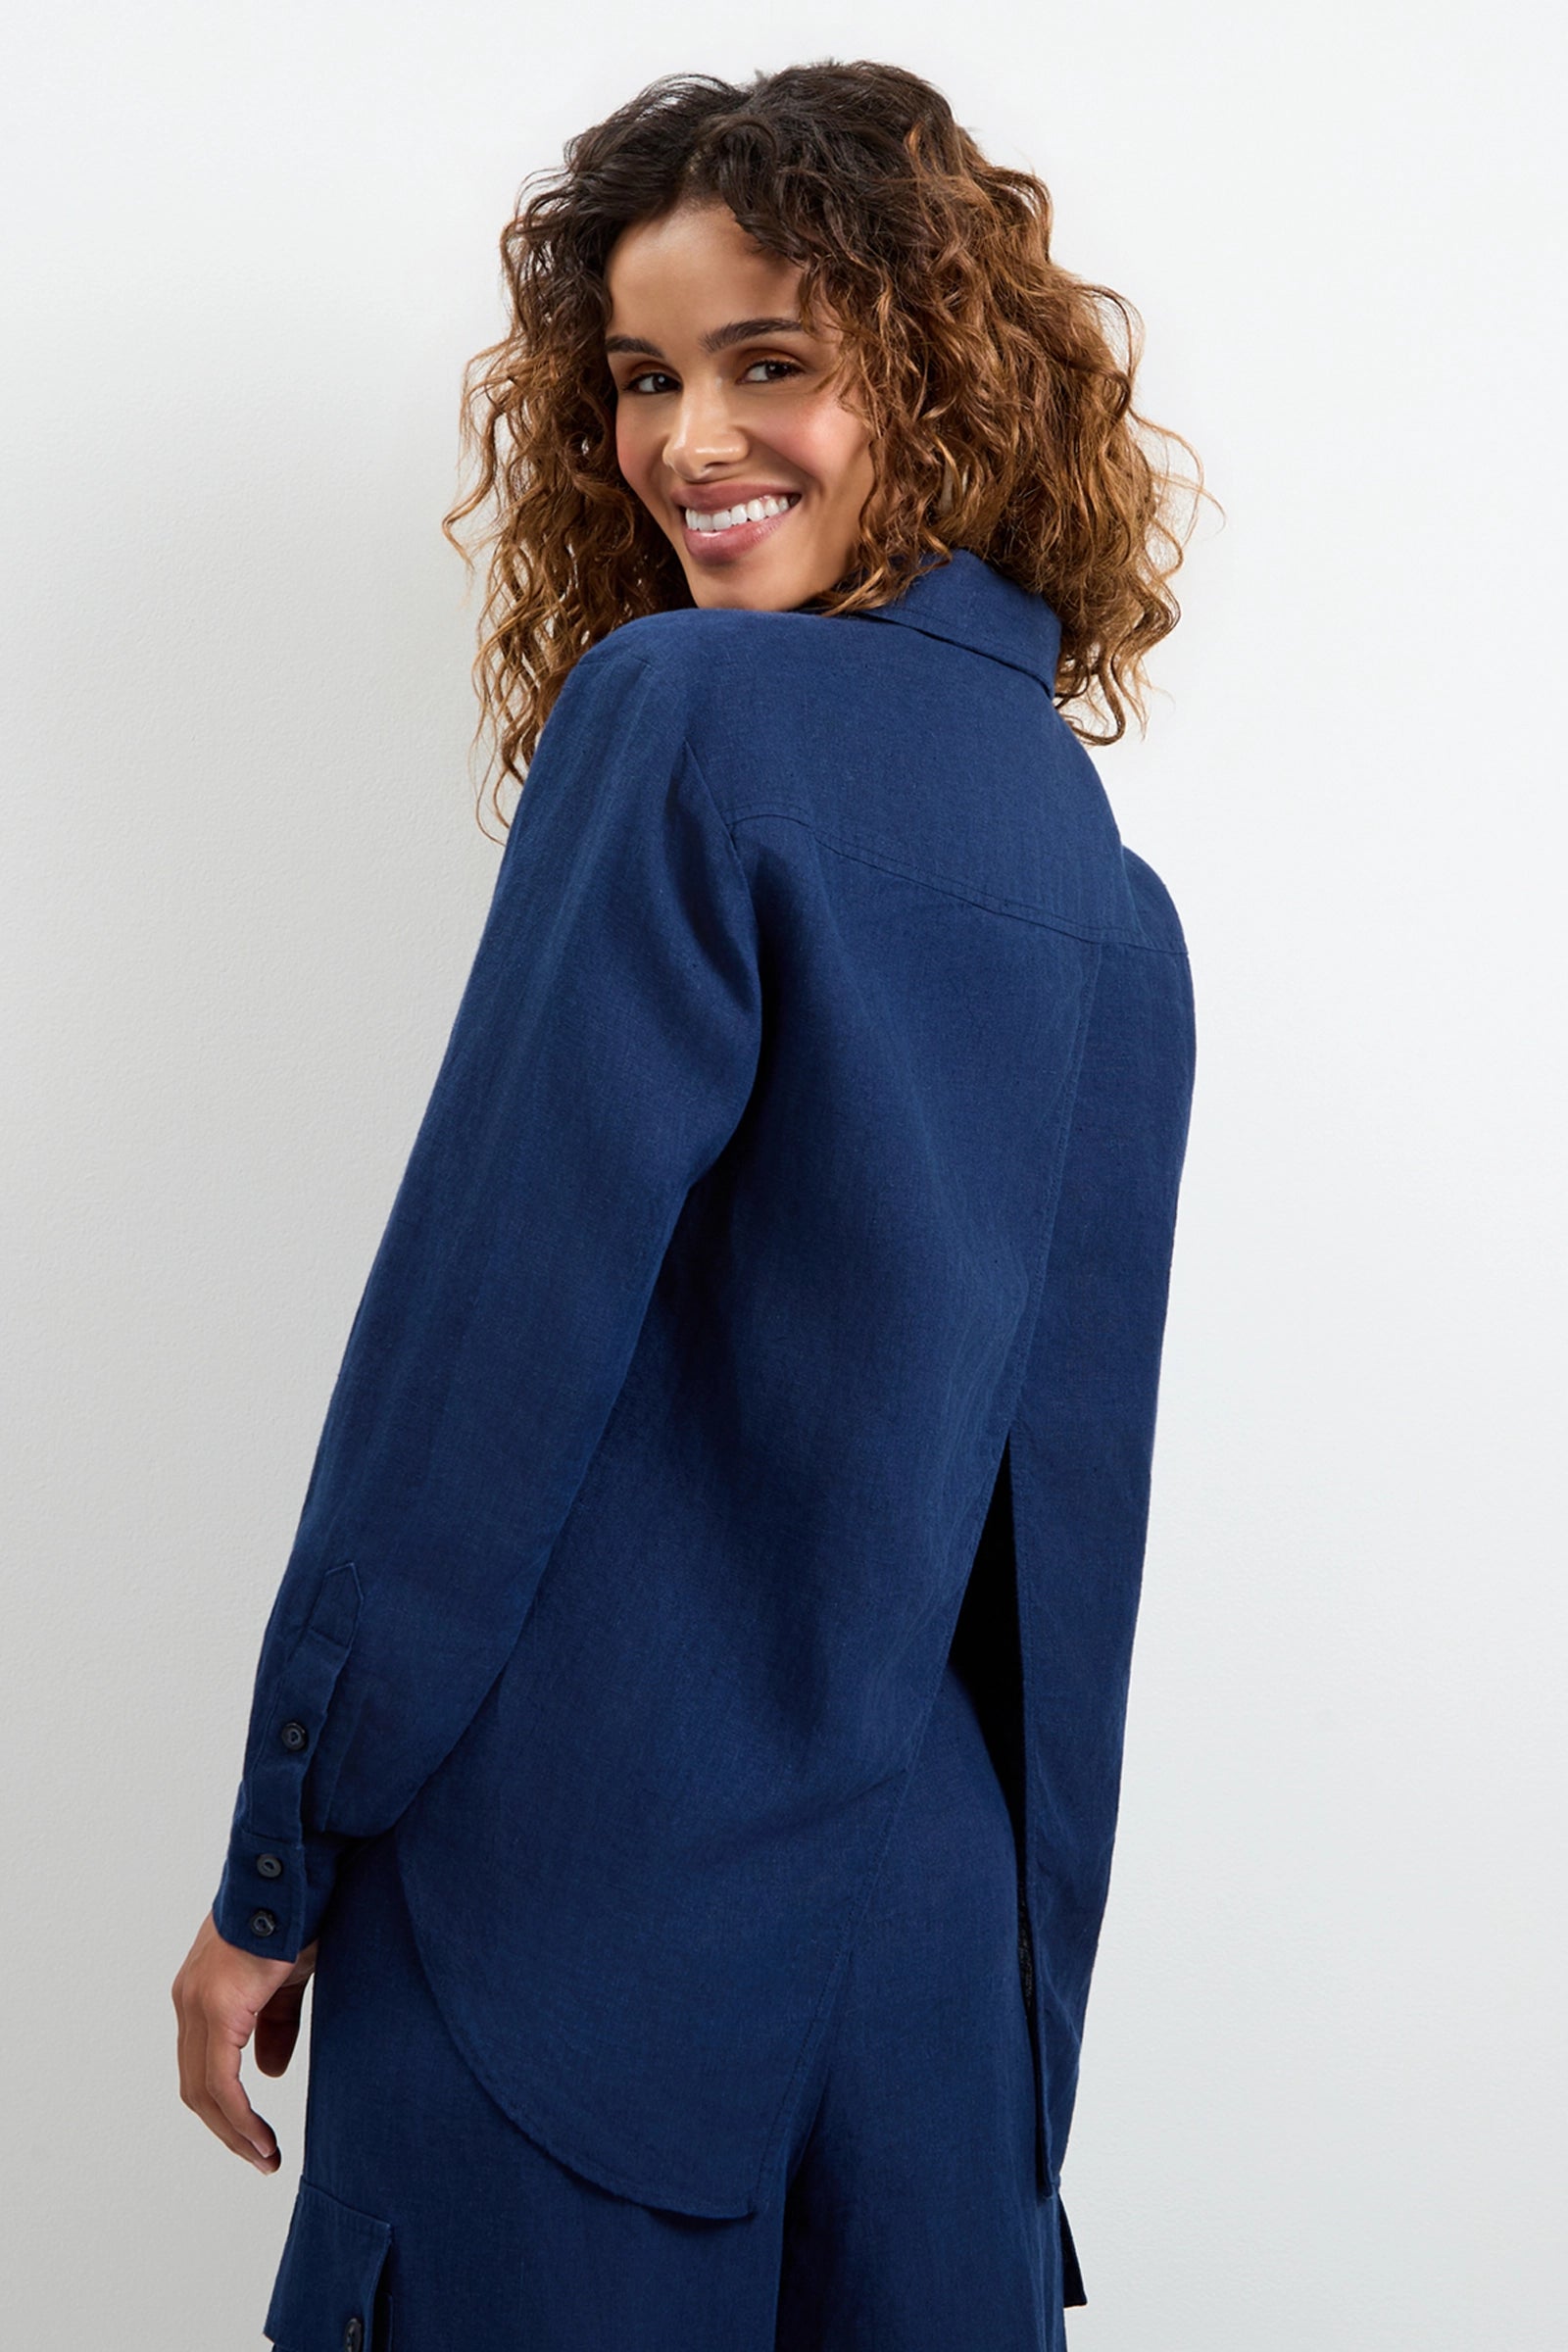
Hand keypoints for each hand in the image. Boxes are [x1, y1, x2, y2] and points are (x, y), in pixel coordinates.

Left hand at [171, 1909, 317, 2170]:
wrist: (301, 1868)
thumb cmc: (300, 1912)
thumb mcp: (287, 1978)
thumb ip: (276, 2024)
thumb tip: (269, 2073)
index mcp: (203, 1992)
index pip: (203, 2067)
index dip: (227, 2110)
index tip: (257, 2139)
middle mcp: (190, 2000)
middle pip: (196, 2087)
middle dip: (229, 2131)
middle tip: (262, 2159)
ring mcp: (198, 2003)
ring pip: (204, 2091)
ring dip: (234, 2132)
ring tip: (265, 2157)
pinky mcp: (218, 2006)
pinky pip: (221, 2080)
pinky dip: (239, 2116)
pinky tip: (261, 2137)